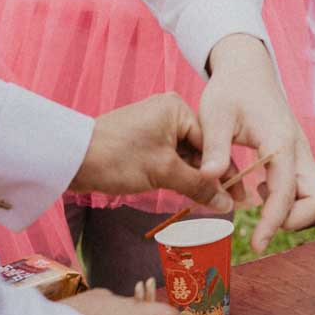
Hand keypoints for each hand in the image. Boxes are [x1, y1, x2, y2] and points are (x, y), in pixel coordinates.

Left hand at [71, 93, 225, 209]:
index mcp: (177, 109)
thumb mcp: (164, 172)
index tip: (241, 193)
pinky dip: (180, 177)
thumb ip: (199, 186)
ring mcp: (155, 127)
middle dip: (214, 177)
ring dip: (197, 180)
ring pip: (186, 157)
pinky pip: (171, 160)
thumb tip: (227, 205)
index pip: (211, 141)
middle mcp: (169, 113)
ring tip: (216, 204)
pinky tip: (193, 195)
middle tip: (234, 203)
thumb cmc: (119, 158)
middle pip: (201, 149)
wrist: (72, 159)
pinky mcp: (144, 142)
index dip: (226, 170)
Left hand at [202, 34, 314, 253]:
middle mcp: (300, 150)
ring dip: (292, 212)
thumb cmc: (230, 89)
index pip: (286, 193)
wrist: (248, 69)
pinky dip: (288, 200)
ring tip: (256, 203)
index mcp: (281, 142)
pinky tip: (258, 189)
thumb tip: (208, 179)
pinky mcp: (297, 155)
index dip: (273, 223)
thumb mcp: (215, 114)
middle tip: (261, 225)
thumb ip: (214, 147)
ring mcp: (302, 153)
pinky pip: (304, 188)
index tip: (256, 245)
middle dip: (295, 221)